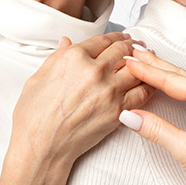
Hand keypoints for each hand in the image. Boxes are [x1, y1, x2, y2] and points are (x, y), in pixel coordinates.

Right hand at [8, 32, 152, 169]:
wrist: (42, 148)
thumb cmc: (34, 117)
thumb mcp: (37, 79)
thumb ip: (56, 57)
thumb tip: (66, 42)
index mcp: (73, 58)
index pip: (102, 40)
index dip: (115, 37)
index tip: (121, 38)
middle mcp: (93, 71)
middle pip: (122, 51)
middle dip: (132, 45)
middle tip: (137, 45)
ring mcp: (108, 91)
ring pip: (136, 68)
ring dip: (144, 62)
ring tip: (149, 59)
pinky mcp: (118, 111)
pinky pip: (142, 92)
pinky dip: (149, 85)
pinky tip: (151, 82)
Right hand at [120, 49, 185, 184]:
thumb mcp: (185, 149)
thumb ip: (156, 129)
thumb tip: (130, 116)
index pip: (172, 80)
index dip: (148, 71)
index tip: (129, 61)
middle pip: (181, 76)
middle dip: (156, 65)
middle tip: (134, 54)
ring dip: (168, 75)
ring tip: (149, 64)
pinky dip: (180, 88)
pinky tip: (172, 86)